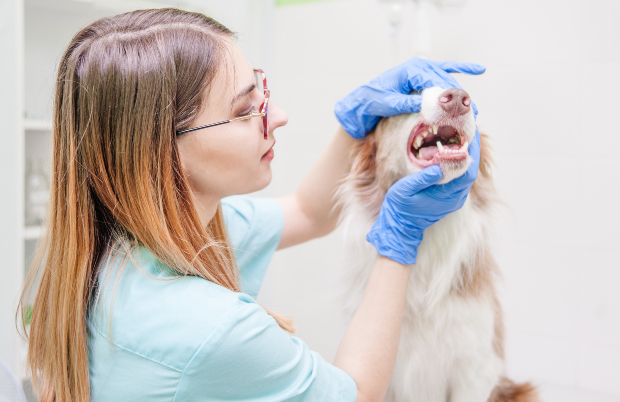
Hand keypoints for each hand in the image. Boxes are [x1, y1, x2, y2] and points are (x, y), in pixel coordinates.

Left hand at [335, 57, 485, 138]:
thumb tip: (426, 106)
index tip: (458, 112)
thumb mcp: (388, 104)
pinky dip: (462, 69)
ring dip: (461, 95)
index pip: (435, 83)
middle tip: (472, 115)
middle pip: (445, 81)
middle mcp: (419, 67)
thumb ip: (406, 104)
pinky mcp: (424, 75)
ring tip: (474, 111)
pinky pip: (446, 70)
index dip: (448, 98)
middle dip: (459, 99)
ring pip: (448, 81)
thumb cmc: (373, 100)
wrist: (364, 100)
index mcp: (411, 70)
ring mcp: (423, 69)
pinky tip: (479, 69)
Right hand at [366, 128, 480, 264]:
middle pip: (471, 169)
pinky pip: (459, 177)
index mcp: (448, 196)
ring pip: (466, 173)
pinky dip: (459, 162)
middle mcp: (456, 198)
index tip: (471, 133)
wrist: (400, 226)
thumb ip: (422, 179)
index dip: (472, 151)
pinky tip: (453, 150)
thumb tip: (439, 166)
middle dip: (472, 148)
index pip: (468, 171)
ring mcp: (454, 198)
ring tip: (462, 135)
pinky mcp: (450, 197)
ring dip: (466, 154)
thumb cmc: (400, 207)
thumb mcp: (406, 190)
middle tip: (468, 128)